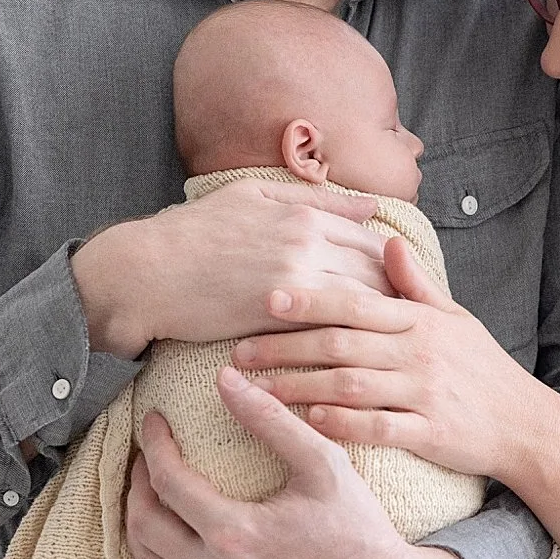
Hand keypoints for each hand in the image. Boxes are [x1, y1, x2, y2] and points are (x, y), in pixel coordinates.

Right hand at [72, 179, 388, 355]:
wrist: (146, 271)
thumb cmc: (194, 231)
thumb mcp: (253, 196)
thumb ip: (314, 199)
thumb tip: (368, 207)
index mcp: (305, 214)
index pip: (374, 244)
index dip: (396, 270)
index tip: (408, 292)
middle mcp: (307, 244)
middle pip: (376, 275)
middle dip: (398, 301)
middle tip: (413, 329)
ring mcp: (293, 282)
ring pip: (358, 304)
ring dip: (379, 328)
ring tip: (393, 350)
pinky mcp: (274, 318)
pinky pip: (326, 331)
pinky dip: (347, 345)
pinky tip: (358, 362)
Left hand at [120, 368, 481, 558]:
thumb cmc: (356, 525)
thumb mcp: (322, 463)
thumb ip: (270, 419)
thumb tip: (224, 378)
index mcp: (235, 531)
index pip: (168, 480)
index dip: (154, 444)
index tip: (154, 421)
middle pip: (146, 522)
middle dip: (137, 482)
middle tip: (146, 457)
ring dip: (138, 526)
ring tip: (146, 498)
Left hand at [230, 238, 559, 484]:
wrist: (524, 422)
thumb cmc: (481, 367)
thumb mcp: (455, 318)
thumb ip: (415, 283)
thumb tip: (387, 238)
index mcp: (420, 320)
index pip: (357, 301)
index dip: (311, 298)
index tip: (267, 297)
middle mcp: (420, 352)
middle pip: (342, 343)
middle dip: (287, 345)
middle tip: (241, 349)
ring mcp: (425, 393)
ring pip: (351, 386)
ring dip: (300, 387)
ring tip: (258, 390)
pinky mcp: (430, 433)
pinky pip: (377, 428)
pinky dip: (340, 426)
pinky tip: (307, 424)